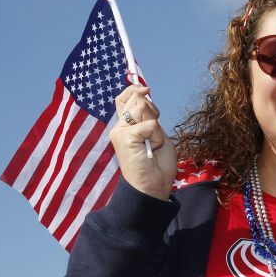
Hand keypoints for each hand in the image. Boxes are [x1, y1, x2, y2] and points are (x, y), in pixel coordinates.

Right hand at [109, 85, 176, 199]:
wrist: (153, 187)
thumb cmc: (156, 163)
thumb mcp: (156, 133)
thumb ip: (149, 116)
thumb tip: (144, 92)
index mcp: (125, 125)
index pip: (124, 97)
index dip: (135, 89)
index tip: (146, 89)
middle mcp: (118, 127)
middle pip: (137, 99)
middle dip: (152, 111)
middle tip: (154, 134)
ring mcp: (119, 132)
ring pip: (141, 107)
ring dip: (155, 124)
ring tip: (152, 142)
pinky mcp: (124, 138)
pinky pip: (150, 124)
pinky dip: (157, 136)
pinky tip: (152, 148)